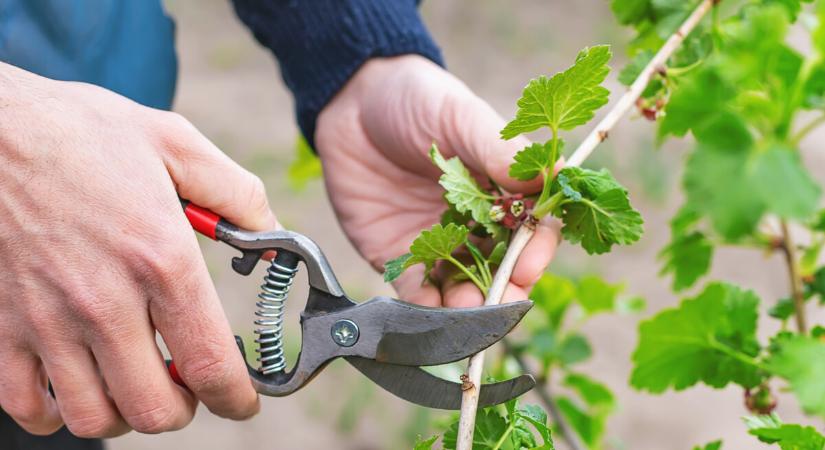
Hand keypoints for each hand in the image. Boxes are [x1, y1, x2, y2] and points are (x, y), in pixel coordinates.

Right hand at [0, 63, 274, 436]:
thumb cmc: (79, 131)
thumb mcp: (175, 143)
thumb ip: (237, 194)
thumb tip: (274, 235)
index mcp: (160, 260)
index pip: (210, 364)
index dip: (237, 399)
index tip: (244, 402)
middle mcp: (105, 301)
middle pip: (153, 409)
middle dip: (184, 409)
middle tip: (189, 385)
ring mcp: (47, 320)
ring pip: (93, 418)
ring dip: (125, 413)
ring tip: (137, 382)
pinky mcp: (1, 325)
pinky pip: (26, 405)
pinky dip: (56, 412)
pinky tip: (77, 383)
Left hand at [316, 55, 559, 307]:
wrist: (351, 105)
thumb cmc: (416, 99)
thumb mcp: (460, 116)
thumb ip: (499, 150)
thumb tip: (549, 178)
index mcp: (503, 191)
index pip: (532, 231)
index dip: (535, 251)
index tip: (528, 265)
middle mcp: (476, 223)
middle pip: (502, 269)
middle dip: (506, 290)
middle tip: (502, 303)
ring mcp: (439, 243)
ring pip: (464, 287)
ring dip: (469, 308)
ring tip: (466, 314)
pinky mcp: (400, 256)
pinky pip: (417, 292)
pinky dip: (426, 309)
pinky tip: (430, 314)